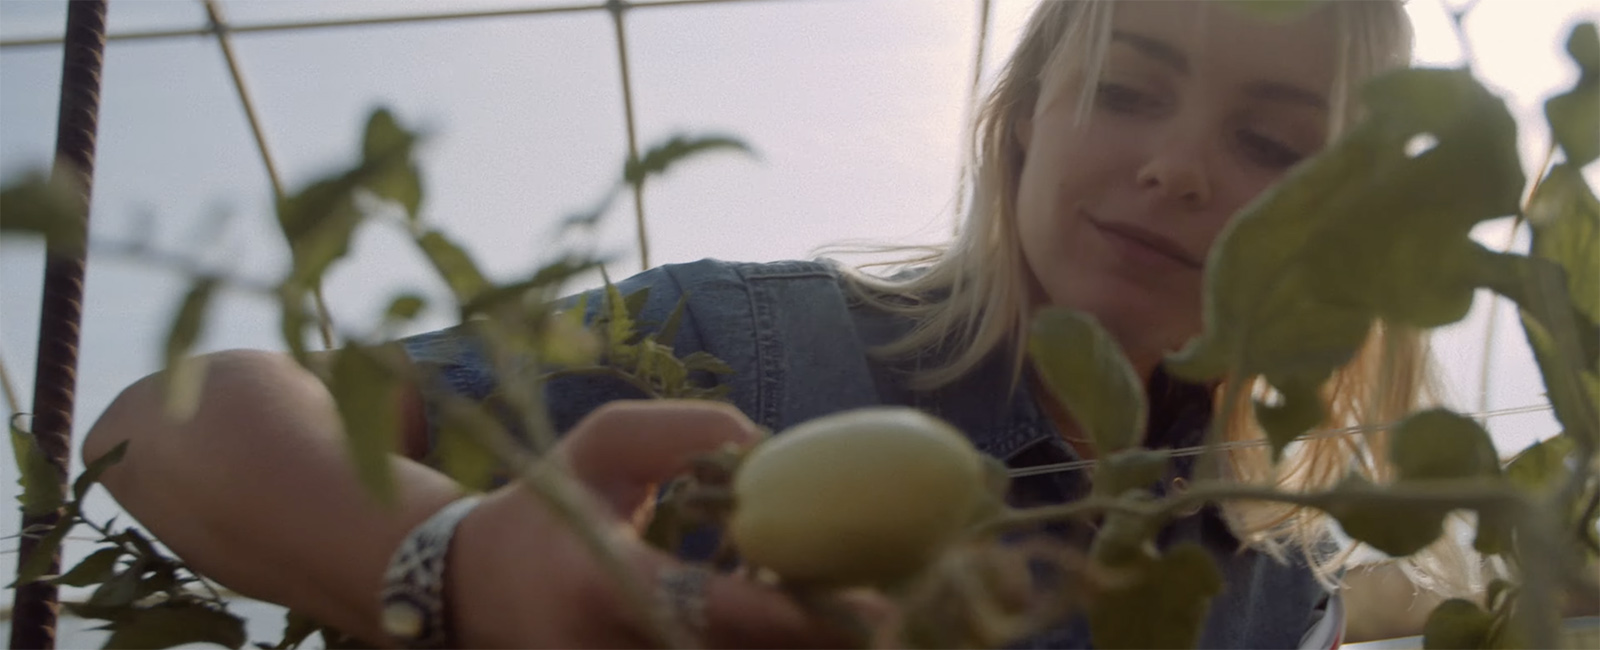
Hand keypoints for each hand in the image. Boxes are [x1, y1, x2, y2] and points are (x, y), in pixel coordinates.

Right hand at [447, 400, 866, 648]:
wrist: (469, 591)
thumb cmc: (547, 503)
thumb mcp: (600, 442)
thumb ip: (683, 432)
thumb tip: (774, 451)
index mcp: (599, 582)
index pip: (711, 608)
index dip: (795, 613)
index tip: (874, 609)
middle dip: (821, 642)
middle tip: (898, 619)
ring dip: (799, 648)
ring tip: (860, 623)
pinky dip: (763, 648)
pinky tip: (803, 625)